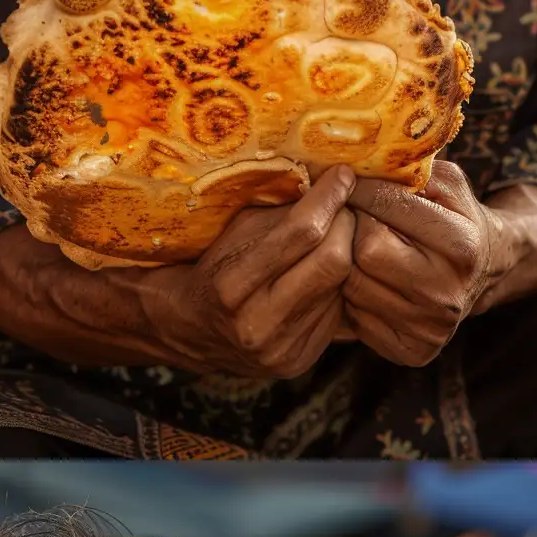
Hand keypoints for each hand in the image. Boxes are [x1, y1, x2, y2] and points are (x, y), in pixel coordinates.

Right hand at [135, 167, 358, 378]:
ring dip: (345, 256)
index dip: (328, 198)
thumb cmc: (214, 268)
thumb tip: (333, 184)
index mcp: (231, 286)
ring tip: (333, 240)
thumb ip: (281, 214)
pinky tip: (321, 278)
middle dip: (345, 227)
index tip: (342, 175)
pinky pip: (338, 313)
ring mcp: (281, 349)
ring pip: (342, 286)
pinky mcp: (299, 361)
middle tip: (342, 210)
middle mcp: (257, 325)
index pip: (302, 233)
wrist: (190, 330)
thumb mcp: (235, 232)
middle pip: (333, 261)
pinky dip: (337, 288)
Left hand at [342, 162, 505, 365]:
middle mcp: (447, 293)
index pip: (386, 209)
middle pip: (363, 253)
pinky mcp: (412, 351)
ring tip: (352, 248)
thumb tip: (362, 158)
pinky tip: (362, 281)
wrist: (486, 272)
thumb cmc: (457, 219)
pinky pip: (355, 320)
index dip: (359, 190)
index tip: (342, 179)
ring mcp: (429, 329)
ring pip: (352, 287)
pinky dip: (351, 297)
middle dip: (351, 229)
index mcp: (462, 245)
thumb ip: (414, 169)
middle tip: (346, 216)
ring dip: (345, 264)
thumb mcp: (448, 184)